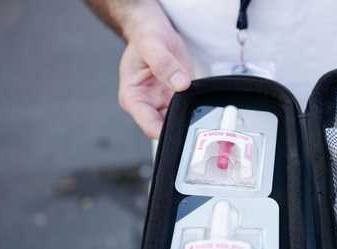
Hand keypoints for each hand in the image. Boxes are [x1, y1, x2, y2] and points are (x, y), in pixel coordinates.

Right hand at [118, 22, 191, 138]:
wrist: (153, 29)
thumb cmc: (145, 35)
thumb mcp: (152, 44)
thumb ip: (164, 64)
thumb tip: (181, 83)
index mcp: (133, 98)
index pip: (149, 126)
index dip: (167, 131)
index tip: (184, 126)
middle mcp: (147, 105)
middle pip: (166, 128)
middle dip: (182, 125)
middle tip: (199, 117)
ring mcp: (163, 103)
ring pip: (179, 121)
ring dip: (191, 117)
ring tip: (201, 106)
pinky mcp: (176, 99)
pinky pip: (188, 110)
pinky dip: (196, 108)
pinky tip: (203, 101)